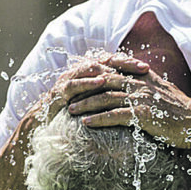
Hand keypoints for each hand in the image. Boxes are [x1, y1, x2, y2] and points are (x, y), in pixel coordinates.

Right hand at [28, 53, 151, 123]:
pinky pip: (74, 84)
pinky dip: (88, 82)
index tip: (148, 69)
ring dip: (109, 70)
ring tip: (126, 73)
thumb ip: (108, 100)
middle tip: (143, 68)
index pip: (112, 63)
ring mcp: (68, 80)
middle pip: (105, 62)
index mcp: (88, 74)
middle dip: (125, 64)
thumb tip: (131, 101)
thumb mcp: (93, 107)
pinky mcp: (58, 91)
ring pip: (90, 69)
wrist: (42, 127)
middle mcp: (79, 73)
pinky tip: (101, 82)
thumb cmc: (71, 118)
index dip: (130, 64)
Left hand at [66, 61, 190, 149]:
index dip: (93, 73)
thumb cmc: (178, 110)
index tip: (77, 78)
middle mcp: (140, 83)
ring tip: (71, 110)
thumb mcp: (161, 90)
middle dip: (84, 87)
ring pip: (106, 97)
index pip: (112, 68)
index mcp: (143, 76)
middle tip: (68, 95)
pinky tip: (86, 123)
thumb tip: (130, 83)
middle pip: (104, 81)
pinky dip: (99, 118)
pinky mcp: (144, 115)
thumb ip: (144, 84)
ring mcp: (142, 98)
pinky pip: (115, 115)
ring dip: (86, 103)